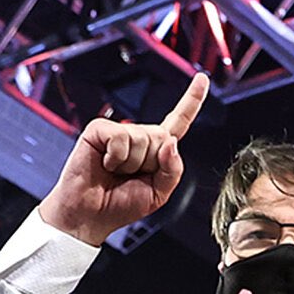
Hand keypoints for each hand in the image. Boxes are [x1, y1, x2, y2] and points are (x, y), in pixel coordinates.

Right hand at [38, 74, 207, 248]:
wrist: (91, 215)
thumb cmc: (121, 204)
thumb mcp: (159, 193)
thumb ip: (173, 170)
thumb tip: (171, 142)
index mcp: (156, 151)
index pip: (178, 122)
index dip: (191, 101)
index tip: (202, 78)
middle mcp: (138, 136)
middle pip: (163, 138)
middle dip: (151, 163)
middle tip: (129, 177)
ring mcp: (118, 130)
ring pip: (143, 139)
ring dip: (132, 164)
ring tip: (114, 172)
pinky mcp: (99, 129)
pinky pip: (121, 138)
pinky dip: (116, 157)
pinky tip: (104, 164)